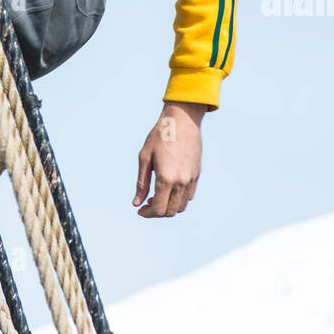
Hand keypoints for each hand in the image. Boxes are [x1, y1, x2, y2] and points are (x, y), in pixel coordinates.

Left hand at [133, 101, 207, 218]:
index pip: (158, 209)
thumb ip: (141, 183)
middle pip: (170, 211)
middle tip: (147, 203)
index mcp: (166, 178)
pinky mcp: (197, 174)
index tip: (140, 210)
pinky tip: (169, 189)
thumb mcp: (145, 157)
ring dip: (169, 206)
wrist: (182, 120)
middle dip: (157, 211)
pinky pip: (189, 195)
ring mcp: (191, 179)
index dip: (148, 213)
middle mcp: (181, 182)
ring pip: (181, 206)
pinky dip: (179, 199)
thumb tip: (137, 203)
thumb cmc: (159, 136)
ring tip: (157, 196)